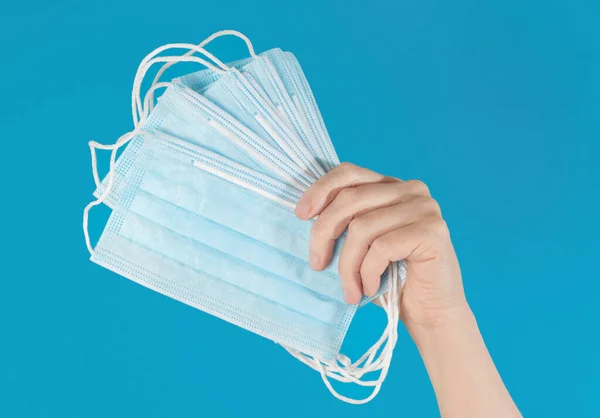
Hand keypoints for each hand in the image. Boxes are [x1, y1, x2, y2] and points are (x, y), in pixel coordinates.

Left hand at [295, 163, 467, 329]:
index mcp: (392, 186)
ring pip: (362, 228)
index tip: (300, 215)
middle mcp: (411, 190)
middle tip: (317, 265)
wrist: (430, 312)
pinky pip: (381, 247)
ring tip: (350, 290)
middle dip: (324, 234)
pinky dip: (368, 272)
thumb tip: (305, 212)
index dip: (320, 190)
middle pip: (350, 199)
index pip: (349, 173)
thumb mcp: (361, 243)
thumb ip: (344, 221)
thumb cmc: (390, 279)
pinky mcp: (432, 231)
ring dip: (347, 265)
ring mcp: (424, 208)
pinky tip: (371, 288)